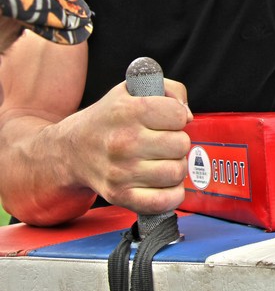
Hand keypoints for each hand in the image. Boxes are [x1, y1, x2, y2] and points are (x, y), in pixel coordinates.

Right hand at [69, 79, 191, 214]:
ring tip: (161, 160)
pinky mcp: (120, 195)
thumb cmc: (109, 119)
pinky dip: (172, 195)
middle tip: (163, 142)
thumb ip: (170, 90)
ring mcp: (121, 171)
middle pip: (181, 144)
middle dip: (177, 142)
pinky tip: (164, 183)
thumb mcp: (133, 89)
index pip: (178, 115)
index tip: (166, 120)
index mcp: (127, 111)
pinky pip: (163, 201)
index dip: (177, 117)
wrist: (71, 150)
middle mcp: (123, 142)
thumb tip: (187, 116)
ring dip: (175, 166)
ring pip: (177, 172)